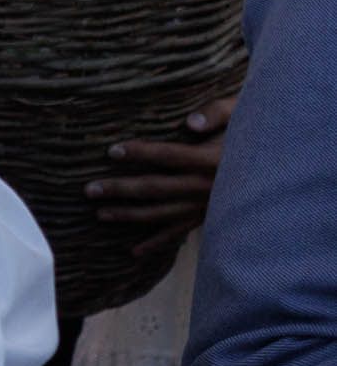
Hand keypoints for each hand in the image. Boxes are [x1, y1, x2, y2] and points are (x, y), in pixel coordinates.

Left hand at [88, 95, 236, 258]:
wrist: (277, 166)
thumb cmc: (251, 132)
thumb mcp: (240, 114)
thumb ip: (217, 114)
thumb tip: (190, 122)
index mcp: (211, 160)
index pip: (169, 157)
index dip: (140, 153)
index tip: (111, 150)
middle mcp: (206, 187)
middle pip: (156, 189)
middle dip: (120, 190)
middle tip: (89, 190)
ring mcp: (205, 206)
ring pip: (162, 214)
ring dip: (130, 216)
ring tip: (100, 214)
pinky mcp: (206, 216)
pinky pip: (179, 232)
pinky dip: (157, 243)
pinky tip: (134, 251)